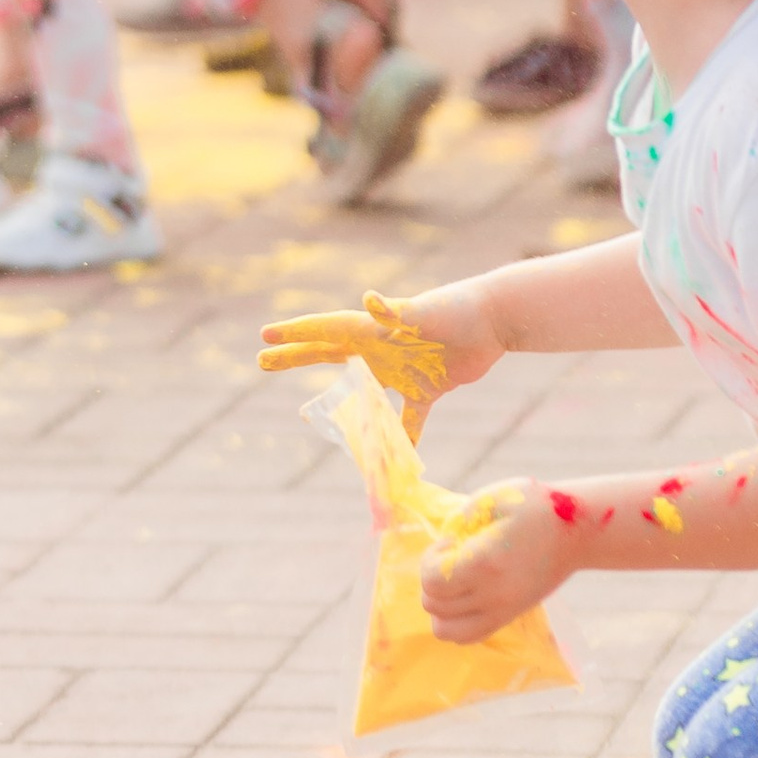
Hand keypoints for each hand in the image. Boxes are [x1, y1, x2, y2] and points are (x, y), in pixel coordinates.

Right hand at [258, 285, 494, 433]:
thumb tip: (369, 300)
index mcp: (375, 328)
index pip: (326, 329)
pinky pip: (409, 418)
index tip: (264, 336)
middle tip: (261, 361)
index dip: (295, 334)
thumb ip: (396, 311)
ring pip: (362, 389)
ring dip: (339, 401)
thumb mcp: (424, 311)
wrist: (496, 320)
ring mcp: (402, 369)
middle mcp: (382, 347)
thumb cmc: (459, 309)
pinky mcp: (427, 387)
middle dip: (296, 356)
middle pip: (329, 353)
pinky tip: (394, 457)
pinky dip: (402, 437)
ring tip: (308, 412)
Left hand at [421, 482, 574, 639]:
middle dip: (432, 579)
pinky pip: (467, 636)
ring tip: (454, 581)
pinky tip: (465, 595)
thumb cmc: (534, 508)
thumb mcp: (493, 499)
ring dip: (439, 605)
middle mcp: (493, 595)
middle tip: (454, 557)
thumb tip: (442, 544)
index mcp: (486, 563)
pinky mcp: (509, 617)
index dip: (430, 559)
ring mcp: (503, 611)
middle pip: (434, 605)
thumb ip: (459, 522)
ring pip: (446, 629)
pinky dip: (455, 622)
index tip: (451, 542)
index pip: (432, 582)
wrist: (576, 533)